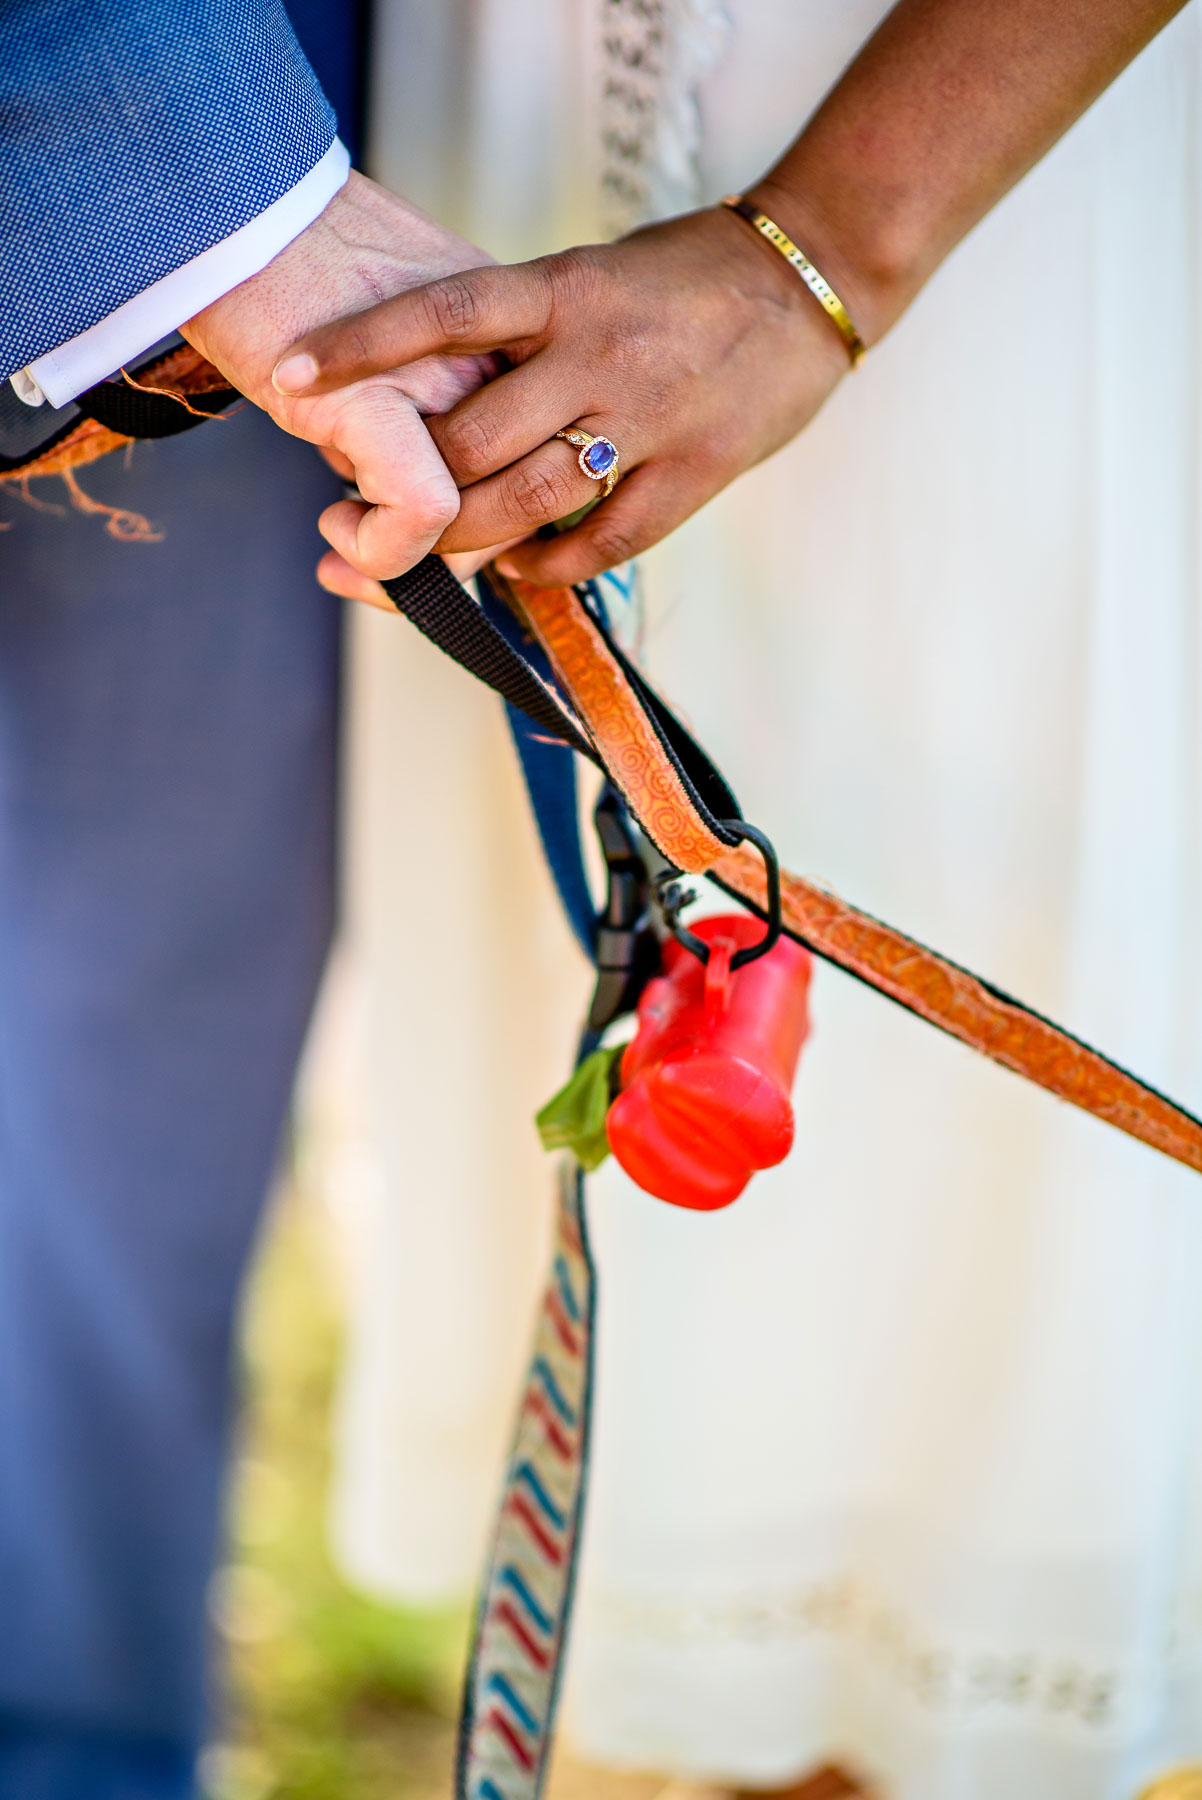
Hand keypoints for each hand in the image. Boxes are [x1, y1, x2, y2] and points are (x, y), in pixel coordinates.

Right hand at [181, 170, 496, 597]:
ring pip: (477, 523)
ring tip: (336, 531)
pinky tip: (331, 526)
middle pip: (516, 505)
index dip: (482, 532)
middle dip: (440, 562)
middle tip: (355, 554)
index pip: (543, 464)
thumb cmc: (296, 267)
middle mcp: (505, 363)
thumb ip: (424, 403)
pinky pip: (423, 512)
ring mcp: (457, 380)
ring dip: (402, 560)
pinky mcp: (389, 401)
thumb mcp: (391, 336)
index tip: (409, 547)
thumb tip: (412, 506)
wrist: (235, 204)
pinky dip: (377, 546)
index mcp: (516, 341)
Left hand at [269, 203, 855, 589]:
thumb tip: (432, 391)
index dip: (363, 348)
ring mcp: (650, 419)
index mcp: (565, 288)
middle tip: (357, 511)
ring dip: (467, 538)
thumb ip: (522, 331)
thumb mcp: (591, 274)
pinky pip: (605, 541)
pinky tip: (519, 565)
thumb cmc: (686, 278)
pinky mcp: (696, 472)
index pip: (444, 314)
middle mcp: (599, 353)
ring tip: (435, 548)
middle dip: (407, 489)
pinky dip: (549, 564)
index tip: (292, 375)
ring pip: (530, 502)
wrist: (811, 282)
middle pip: (474, 441)